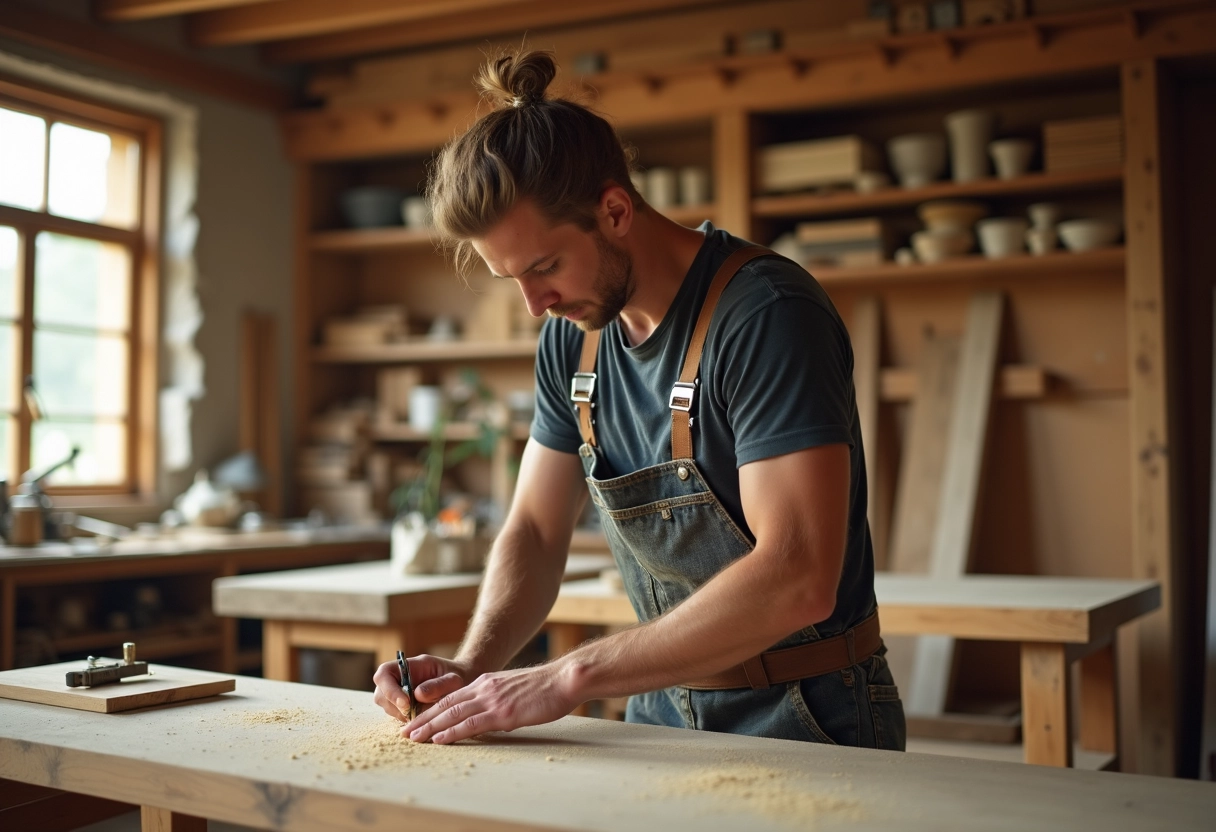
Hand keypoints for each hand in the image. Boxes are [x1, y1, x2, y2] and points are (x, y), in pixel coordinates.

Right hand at [371, 654, 473, 722]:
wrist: (462, 684)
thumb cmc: (457, 677)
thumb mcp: (454, 679)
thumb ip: (439, 684)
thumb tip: (417, 694)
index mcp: (407, 666)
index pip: (384, 673)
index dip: (389, 689)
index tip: (406, 703)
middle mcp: (398, 680)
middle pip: (381, 694)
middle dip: (395, 706)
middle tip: (414, 714)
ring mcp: (397, 694)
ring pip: (388, 708)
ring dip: (402, 715)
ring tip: (424, 715)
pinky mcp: (402, 708)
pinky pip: (397, 717)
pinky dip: (408, 721)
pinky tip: (423, 721)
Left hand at [403, 661, 580, 744]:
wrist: (562, 680)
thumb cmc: (544, 687)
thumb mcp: (513, 690)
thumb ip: (497, 699)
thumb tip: (489, 717)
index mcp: (486, 683)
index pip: (452, 697)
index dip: (432, 709)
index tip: (417, 720)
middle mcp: (484, 689)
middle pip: (446, 705)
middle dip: (423, 719)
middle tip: (405, 731)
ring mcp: (492, 700)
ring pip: (453, 714)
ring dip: (430, 727)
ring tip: (413, 737)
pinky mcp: (502, 712)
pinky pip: (471, 724)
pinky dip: (452, 732)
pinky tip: (439, 739)